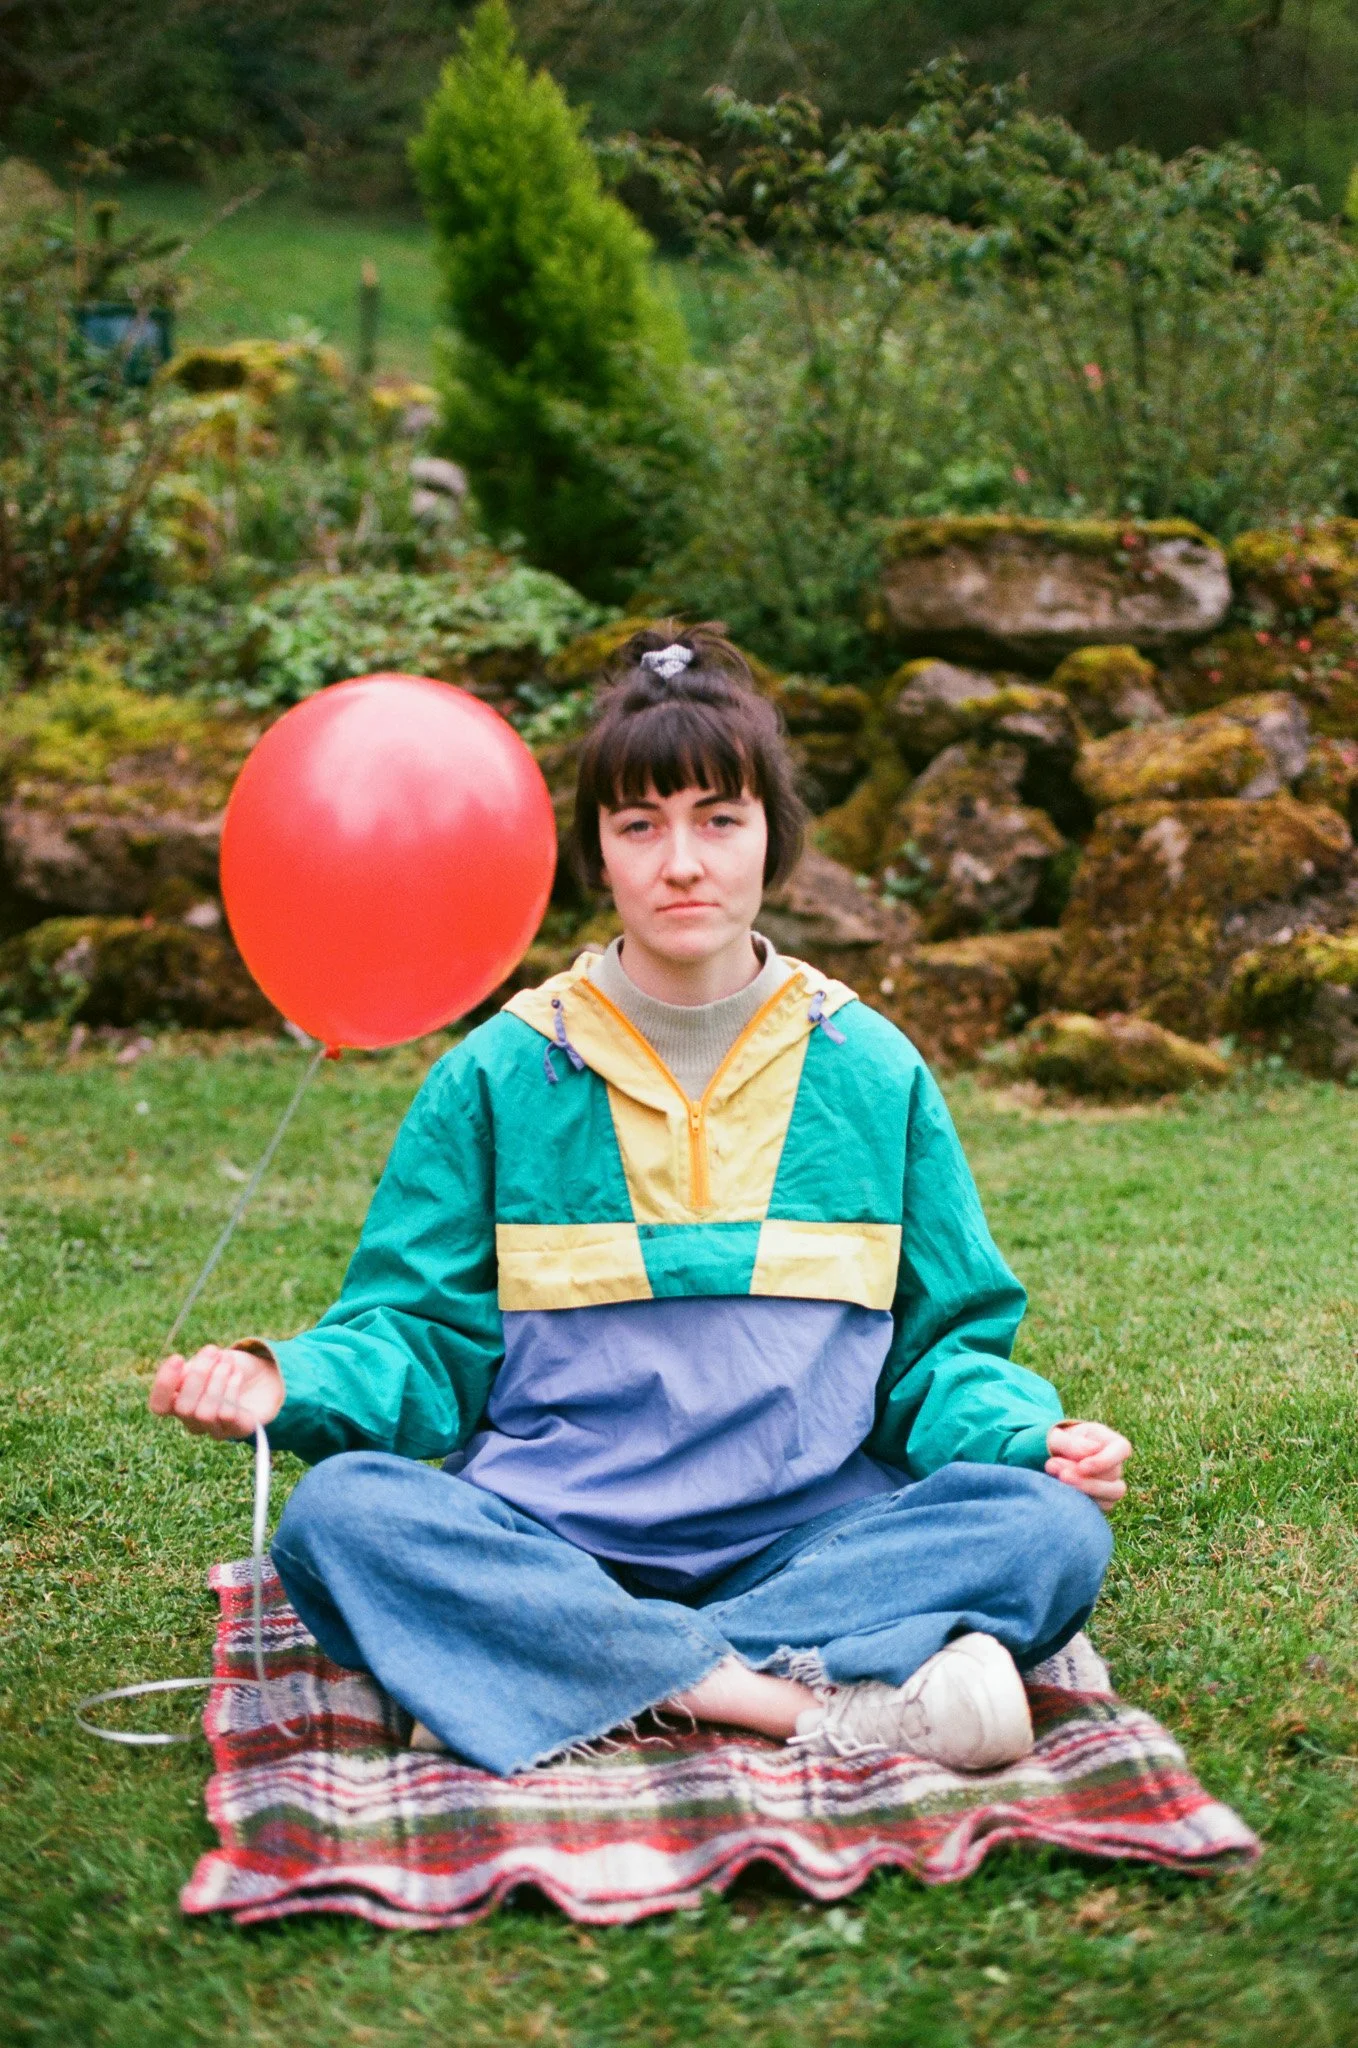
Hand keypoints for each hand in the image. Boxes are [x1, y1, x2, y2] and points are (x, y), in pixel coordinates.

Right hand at [149, 1344, 283, 1439]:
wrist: (262, 1376)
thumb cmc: (225, 1368)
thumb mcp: (205, 1362)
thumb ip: (189, 1370)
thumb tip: (182, 1373)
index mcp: (178, 1403)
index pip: (159, 1405)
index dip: (164, 1385)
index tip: (177, 1357)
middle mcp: (192, 1421)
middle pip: (183, 1408)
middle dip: (198, 1375)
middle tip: (213, 1350)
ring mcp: (215, 1429)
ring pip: (205, 1412)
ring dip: (217, 1380)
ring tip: (227, 1361)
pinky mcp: (238, 1431)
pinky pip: (227, 1415)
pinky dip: (232, 1388)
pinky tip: (237, 1374)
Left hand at [1046, 1420, 1131, 1506]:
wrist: (1048, 1458)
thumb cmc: (1055, 1443)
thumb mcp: (1057, 1437)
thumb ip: (1070, 1442)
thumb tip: (1093, 1449)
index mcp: (1109, 1441)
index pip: (1122, 1448)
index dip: (1104, 1460)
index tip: (1081, 1467)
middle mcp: (1114, 1464)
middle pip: (1113, 1474)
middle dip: (1083, 1475)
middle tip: (1052, 1466)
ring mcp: (1111, 1484)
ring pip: (1112, 1493)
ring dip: (1085, 1489)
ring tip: (1058, 1479)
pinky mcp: (1102, 1501)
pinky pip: (1100, 1506)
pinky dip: (1081, 1501)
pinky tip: (1061, 1491)